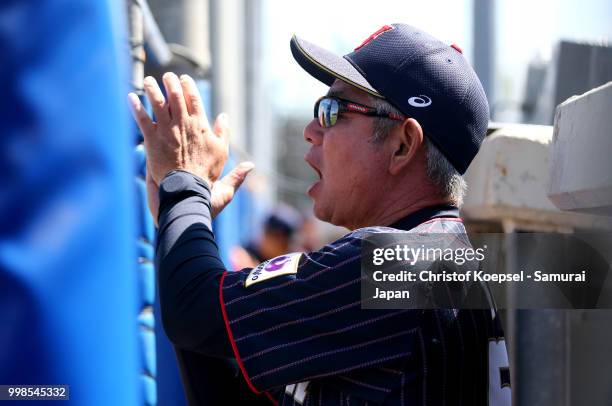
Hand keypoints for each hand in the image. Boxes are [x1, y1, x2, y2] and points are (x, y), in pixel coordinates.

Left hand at [128, 73, 253, 218]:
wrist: (188, 188)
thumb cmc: (206, 173)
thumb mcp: (222, 152)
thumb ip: (224, 133)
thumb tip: (225, 117)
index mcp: (200, 124)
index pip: (193, 98)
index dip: (188, 86)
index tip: (184, 78)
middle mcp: (182, 123)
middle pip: (175, 96)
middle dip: (170, 82)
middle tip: (167, 76)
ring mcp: (166, 131)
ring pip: (158, 103)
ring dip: (153, 89)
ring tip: (150, 81)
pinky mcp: (152, 140)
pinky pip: (142, 119)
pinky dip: (136, 106)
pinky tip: (131, 97)